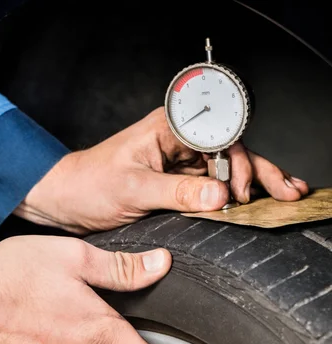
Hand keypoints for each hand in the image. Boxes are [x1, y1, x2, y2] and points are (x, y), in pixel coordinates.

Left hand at [14, 107, 308, 233]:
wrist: (65, 201)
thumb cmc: (88, 185)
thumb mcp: (132, 189)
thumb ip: (176, 193)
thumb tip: (218, 198)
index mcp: (169, 129)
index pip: (219, 138)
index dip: (239, 163)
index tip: (241, 192)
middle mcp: (178, 142)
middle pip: (230, 152)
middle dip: (260, 171)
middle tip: (286, 191)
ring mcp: (178, 164)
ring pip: (224, 171)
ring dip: (252, 185)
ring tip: (280, 197)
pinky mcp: (175, 184)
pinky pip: (209, 189)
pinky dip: (230, 199)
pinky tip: (249, 207)